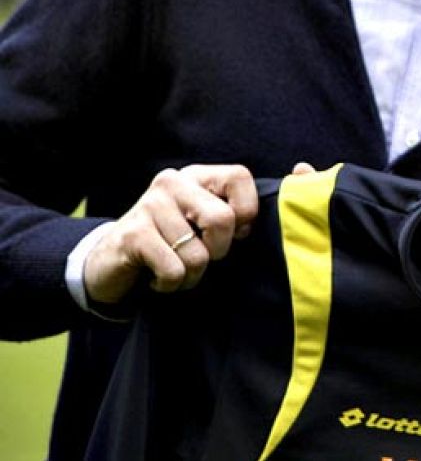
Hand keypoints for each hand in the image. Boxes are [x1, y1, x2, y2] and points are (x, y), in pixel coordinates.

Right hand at [83, 164, 260, 305]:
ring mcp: (149, 205)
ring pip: (199, 255)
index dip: (246, 212)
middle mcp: (172, 183)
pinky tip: (156, 276)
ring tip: (174, 267)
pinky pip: (175, 271)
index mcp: (196, 176)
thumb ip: (234, 214)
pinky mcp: (133, 234)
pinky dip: (171, 284)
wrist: (110, 263)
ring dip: (191, 275)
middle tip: (201, 256)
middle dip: (219, 251)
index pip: (239, 177)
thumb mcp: (203, 223)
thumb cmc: (171, 244)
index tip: (233, 232)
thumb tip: (270, 205)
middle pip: (223, 220)